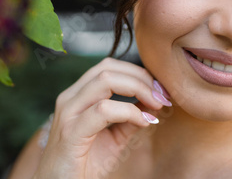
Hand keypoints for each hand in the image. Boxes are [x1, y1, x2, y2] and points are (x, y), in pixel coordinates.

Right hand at [32, 57, 171, 178]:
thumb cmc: (84, 164)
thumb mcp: (114, 138)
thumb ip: (130, 118)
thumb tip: (154, 102)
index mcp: (77, 95)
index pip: (109, 66)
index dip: (138, 72)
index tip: (161, 89)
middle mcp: (70, 98)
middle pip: (108, 68)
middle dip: (141, 77)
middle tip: (163, 95)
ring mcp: (68, 113)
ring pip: (105, 81)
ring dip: (138, 89)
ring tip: (157, 105)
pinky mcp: (70, 133)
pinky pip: (103, 110)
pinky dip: (129, 112)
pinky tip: (144, 122)